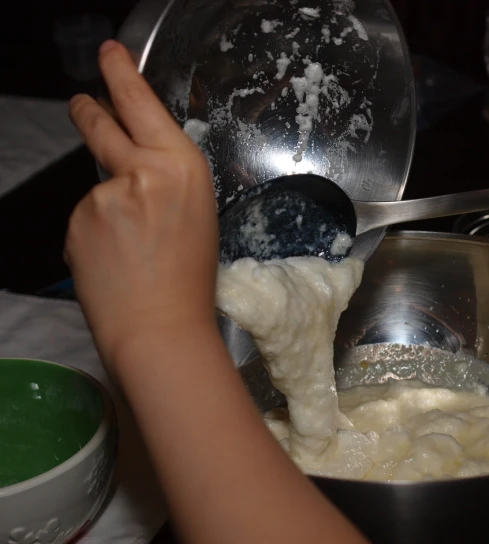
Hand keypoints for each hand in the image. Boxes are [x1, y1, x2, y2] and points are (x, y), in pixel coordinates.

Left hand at [66, 40, 217, 369]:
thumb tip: (131, 166)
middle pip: (99, 124)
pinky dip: (95, 235)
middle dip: (88, 110)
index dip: (121, 73)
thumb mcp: (196, 213)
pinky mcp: (75, 223)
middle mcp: (139, 171)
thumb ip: (163, 180)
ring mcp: (100, 196)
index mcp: (181, 166)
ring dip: (107, 207)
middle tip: (81, 102)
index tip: (109, 53)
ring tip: (131, 251)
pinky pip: (85, 220)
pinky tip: (114, 261)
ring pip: (96, 187)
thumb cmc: (192, 278)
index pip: (143, 105)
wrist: (160, 328)